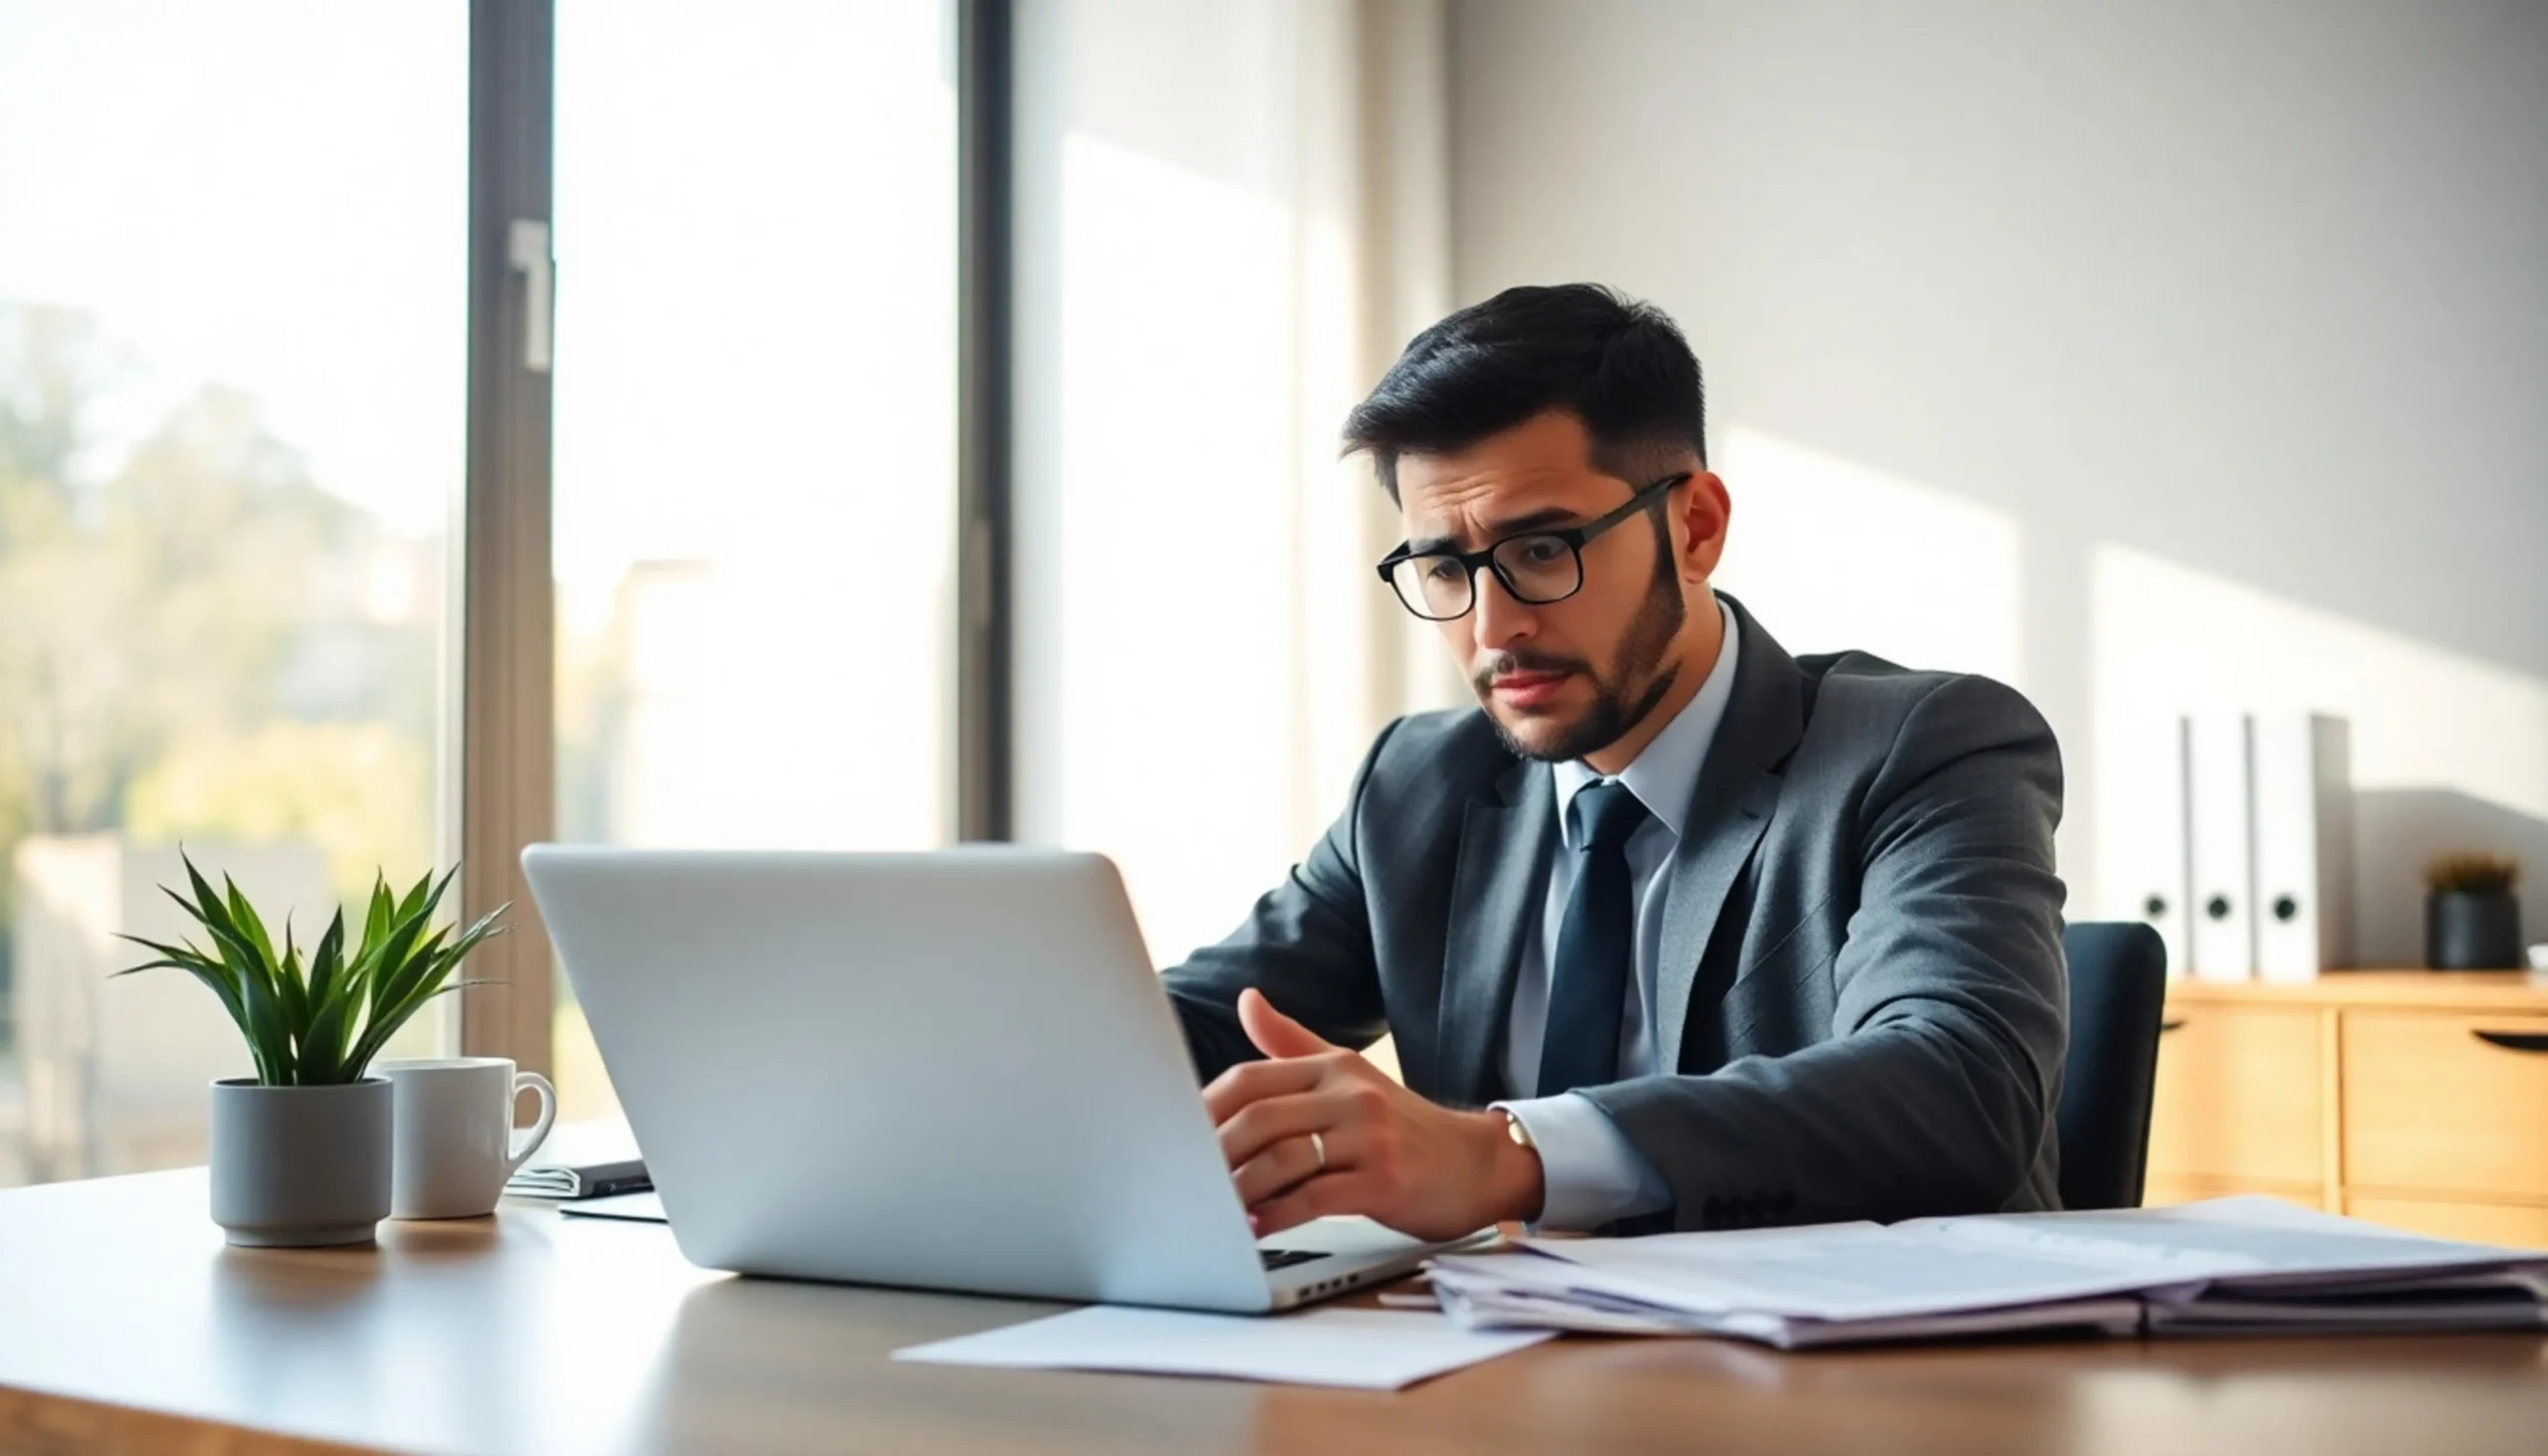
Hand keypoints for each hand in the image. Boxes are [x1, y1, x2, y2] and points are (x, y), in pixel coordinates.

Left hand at [1203, 988, 1543, 1240]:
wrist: (1477, 1164)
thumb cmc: (1404, 1127)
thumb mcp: (1350, 1077)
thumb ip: (1291, 1044)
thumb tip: (1247, 1000)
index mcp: (1334, 1068)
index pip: (1250, 1078)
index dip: (1204, 1109)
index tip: (1173, 1137)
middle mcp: (1351, 1095)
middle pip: (1259, 1118)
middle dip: (1213, 1153)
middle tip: (1183, 1180)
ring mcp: (1371, 1137)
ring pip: (1283, 1159)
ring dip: (1239, 1189)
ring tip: (1211, 1209)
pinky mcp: (1386, 1181)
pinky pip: (1316, 1198)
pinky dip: (1278, 1215)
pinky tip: (1256, 1227)